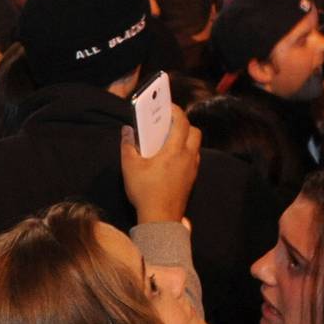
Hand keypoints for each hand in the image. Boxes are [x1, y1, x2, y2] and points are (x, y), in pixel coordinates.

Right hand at [121, 104, 200, 223]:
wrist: (160, 218)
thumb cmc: (145, 191)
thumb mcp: (130, 167)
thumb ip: (128, 145)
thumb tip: (127, 130)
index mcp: (175, 150)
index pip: (182, 122)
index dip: (175, 110)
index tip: (166, 105)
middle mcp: (188, 156)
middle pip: (194, 131)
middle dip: (183, 123)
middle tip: (168, 123)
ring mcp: (193, 168)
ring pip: (196, 145)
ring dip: (186, 138)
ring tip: (169, 139)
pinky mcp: (192, 178)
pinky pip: (194, 157)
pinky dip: (186, 151)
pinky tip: (172, 157)